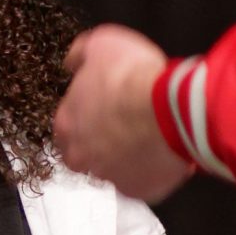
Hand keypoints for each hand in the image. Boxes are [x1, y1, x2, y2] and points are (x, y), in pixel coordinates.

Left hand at [55, 24, 191, 201]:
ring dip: (126, 156)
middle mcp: (81, 156)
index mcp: (67, 123)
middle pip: (84, 153)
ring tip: (148, 137)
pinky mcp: (137, 190)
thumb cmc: (133, 78)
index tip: (106, 106)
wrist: (168, 109)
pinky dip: (150, 171)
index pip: (67, 124)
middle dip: (101, 142)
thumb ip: (82, 53)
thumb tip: (73, 60)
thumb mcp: (102, 44)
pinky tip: (161, 153)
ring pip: (113, 169)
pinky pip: (141, 183)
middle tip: (126, 125)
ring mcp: (109, 176)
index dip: (87, 114)